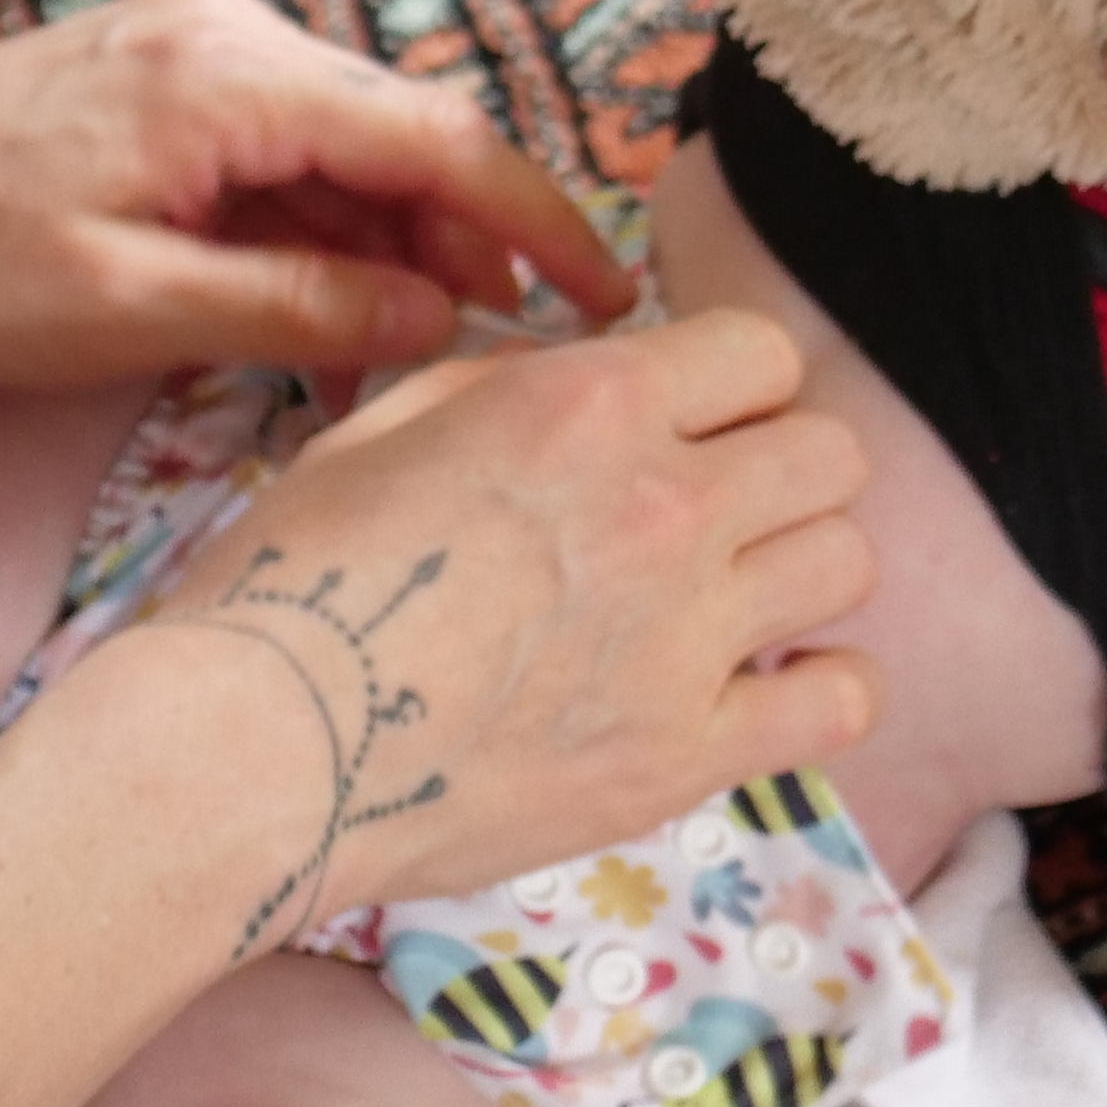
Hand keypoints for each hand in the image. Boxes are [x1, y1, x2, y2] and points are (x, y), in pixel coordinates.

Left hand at [0, 0, 632, 387]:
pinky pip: (284, 152)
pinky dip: (322, 233)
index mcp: (231, 74)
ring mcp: (193, 47)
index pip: (441, 140)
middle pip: (407, 136)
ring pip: (349, 149)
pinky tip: (331, 321)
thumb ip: (295, 313)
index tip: (612, 304)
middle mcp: (228, 32)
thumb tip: (440, 324)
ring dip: (394, 250)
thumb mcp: (126, 314)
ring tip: (423, 366)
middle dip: (474, 249)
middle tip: (525, 363)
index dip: (541, 226)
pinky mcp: (160, 80)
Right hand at [111, 309, 876, 934]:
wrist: (258, 747)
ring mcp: (688, 635)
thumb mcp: (386, 425)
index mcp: (591, 403)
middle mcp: (664, 504)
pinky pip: (840, 703)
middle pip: (830, 455)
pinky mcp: (688, 754)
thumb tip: (574, 380)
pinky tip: (773, 686)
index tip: (691, 424)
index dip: (731, 386)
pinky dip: (824, 688)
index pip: (765, 352)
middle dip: (779, 468)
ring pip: (848, 563)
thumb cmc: (295, 577)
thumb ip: (507, 387)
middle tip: (715, 513)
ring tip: (734, 600)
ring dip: (798, 569)